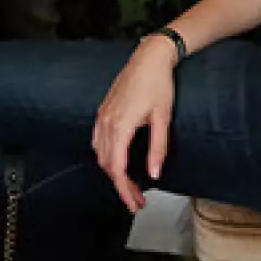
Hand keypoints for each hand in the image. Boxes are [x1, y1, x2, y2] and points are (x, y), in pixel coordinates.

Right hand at [92, 37, 178, 211]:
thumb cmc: (158, 83)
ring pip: (101, 154)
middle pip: (107, 165)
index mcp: (120, 126)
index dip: (125, 190)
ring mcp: (103, 115)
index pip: (117, 169)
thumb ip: (158, 148)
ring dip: (113, 172)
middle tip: (137, 200)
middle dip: (121, 186)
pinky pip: (98, 140)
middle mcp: (107, 122)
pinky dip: (106, 156)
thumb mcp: (163, 118)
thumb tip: (154, 173)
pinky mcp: (104, 110)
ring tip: (130, 184)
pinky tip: (117, 161)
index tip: (134, 203)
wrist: (150, 57)